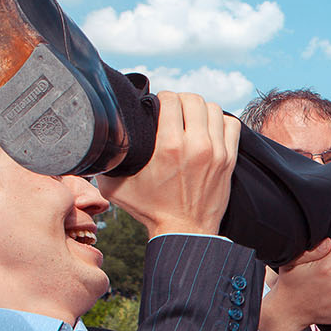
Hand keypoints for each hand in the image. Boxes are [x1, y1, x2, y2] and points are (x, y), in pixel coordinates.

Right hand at [100, 91, 238, 235]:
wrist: (184, 232)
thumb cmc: (150, 210)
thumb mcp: (117, 186)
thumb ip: (107, 161)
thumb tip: (99, 141)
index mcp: (169, 146)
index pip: (170, 99)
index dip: (161, 98)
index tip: (156, 106)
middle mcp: (196, 145)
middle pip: (193, 99)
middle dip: (180, 100)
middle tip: (172, 110)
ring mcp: (216, 152)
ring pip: (213, 109)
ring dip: (200, 109)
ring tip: (190, 118)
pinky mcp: (229, 160)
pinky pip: (231, 124)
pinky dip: (220, 122)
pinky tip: (208, 129)